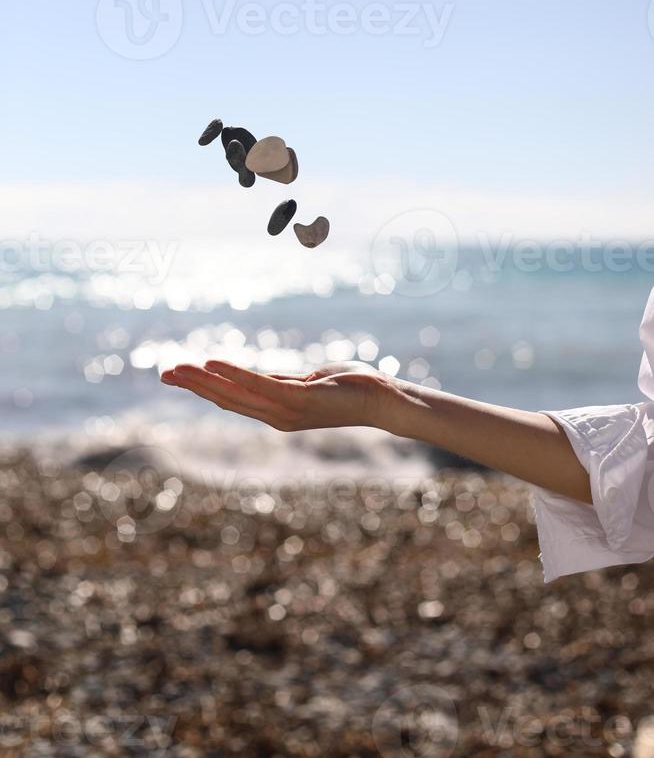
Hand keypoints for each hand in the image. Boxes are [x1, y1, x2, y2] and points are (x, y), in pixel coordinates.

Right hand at [160, 360, 389, 431]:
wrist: (381, 398)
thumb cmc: (348, 386)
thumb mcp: (306, 382)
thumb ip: (279, 381)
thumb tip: (255, 377)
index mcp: (276, 412)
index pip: (232, 399)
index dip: (203, 388)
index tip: (177, 376)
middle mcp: (276, 417)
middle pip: (226, 399)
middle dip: (193, 386)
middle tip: (164, 373)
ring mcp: (286, 411)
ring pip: (235, 394)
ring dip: (203, 381)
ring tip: (178, 368)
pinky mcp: (297, 399)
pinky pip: (258, 384)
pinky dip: (233, 374)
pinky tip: (212, 362)